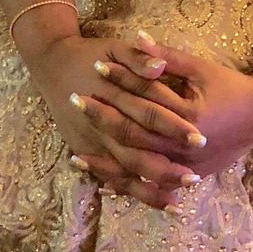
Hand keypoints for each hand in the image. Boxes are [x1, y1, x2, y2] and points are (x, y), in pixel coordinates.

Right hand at [25, 33, 199, 210]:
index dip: (173, 127)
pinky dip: (130, 190)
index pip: (148, 115)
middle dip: (164, 169)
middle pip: (135, 154)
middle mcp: (100, 127)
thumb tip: (159, 67)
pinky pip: (108, 177)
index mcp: (112, 98)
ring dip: (149, 190)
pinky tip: (151, 201)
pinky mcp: (84, 151)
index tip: (199, 139)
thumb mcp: (115, 47)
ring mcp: (90, 143)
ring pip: (122, 174)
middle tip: (194, 179)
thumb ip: (138, 57)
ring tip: (177, 204)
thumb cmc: (91, 55)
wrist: (53, 64)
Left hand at [74, 30, 252, 182]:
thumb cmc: (231, 86)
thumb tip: (137, 37)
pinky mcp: (186, 176)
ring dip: (105, 160)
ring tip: (74, 154)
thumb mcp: (200, 68)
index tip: (95, 65)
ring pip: (137, 165)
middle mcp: (184, 147)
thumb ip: (167, 57)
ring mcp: (185, 166)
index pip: (144, 96)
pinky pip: (149, 182)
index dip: (119, 80)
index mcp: (189, 117)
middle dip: (101, 117)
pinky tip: (100, 179)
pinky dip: (124, 181)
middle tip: (73, 99)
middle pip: (133, 133)